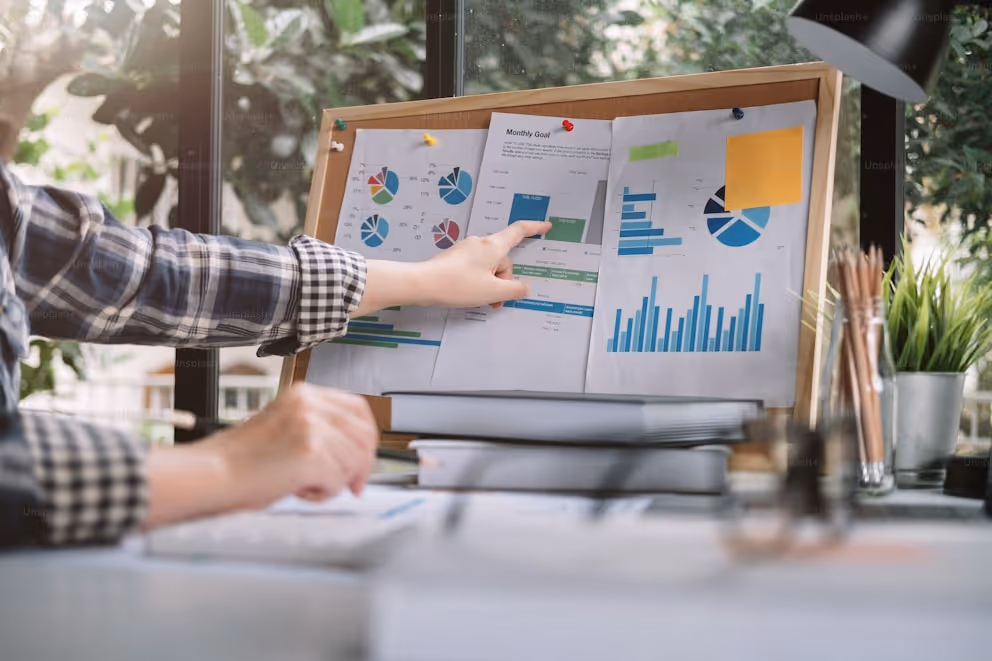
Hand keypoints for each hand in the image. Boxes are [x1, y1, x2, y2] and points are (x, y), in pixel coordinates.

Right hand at [144, 384, 377, 527]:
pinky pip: (339, 480)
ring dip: (336, 480)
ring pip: (355, 460)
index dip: (365, 439)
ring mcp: (311, 426)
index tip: (360, 462)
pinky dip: (323, 493)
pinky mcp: (310, 452)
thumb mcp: (286, 429)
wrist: (210, 474)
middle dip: (361, 465)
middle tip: (349, 485)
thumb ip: (320, 431)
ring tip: (304, 484)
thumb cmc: (241, 461)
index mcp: (304, 394)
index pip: (358, 409)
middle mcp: (310, 405)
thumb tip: (357, 456)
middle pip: (365, 435)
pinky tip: (298, 490)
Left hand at [355, 220, 551, 314]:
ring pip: (489, 266)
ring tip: (481, 300)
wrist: (422, 283)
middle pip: (503, 258)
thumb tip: (523, 287)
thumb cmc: (457, 285)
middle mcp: (480, 243)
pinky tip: (469, 294)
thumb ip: (513, 290)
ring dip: (491, 284)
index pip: (519, 231)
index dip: (534, 228)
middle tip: (496, 300)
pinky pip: (475, 269)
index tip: (545, 227)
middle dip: (504, 280)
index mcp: (493, 246)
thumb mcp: (492, 292)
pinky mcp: (455, 259)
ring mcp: (466, 250)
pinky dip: (479, 282)